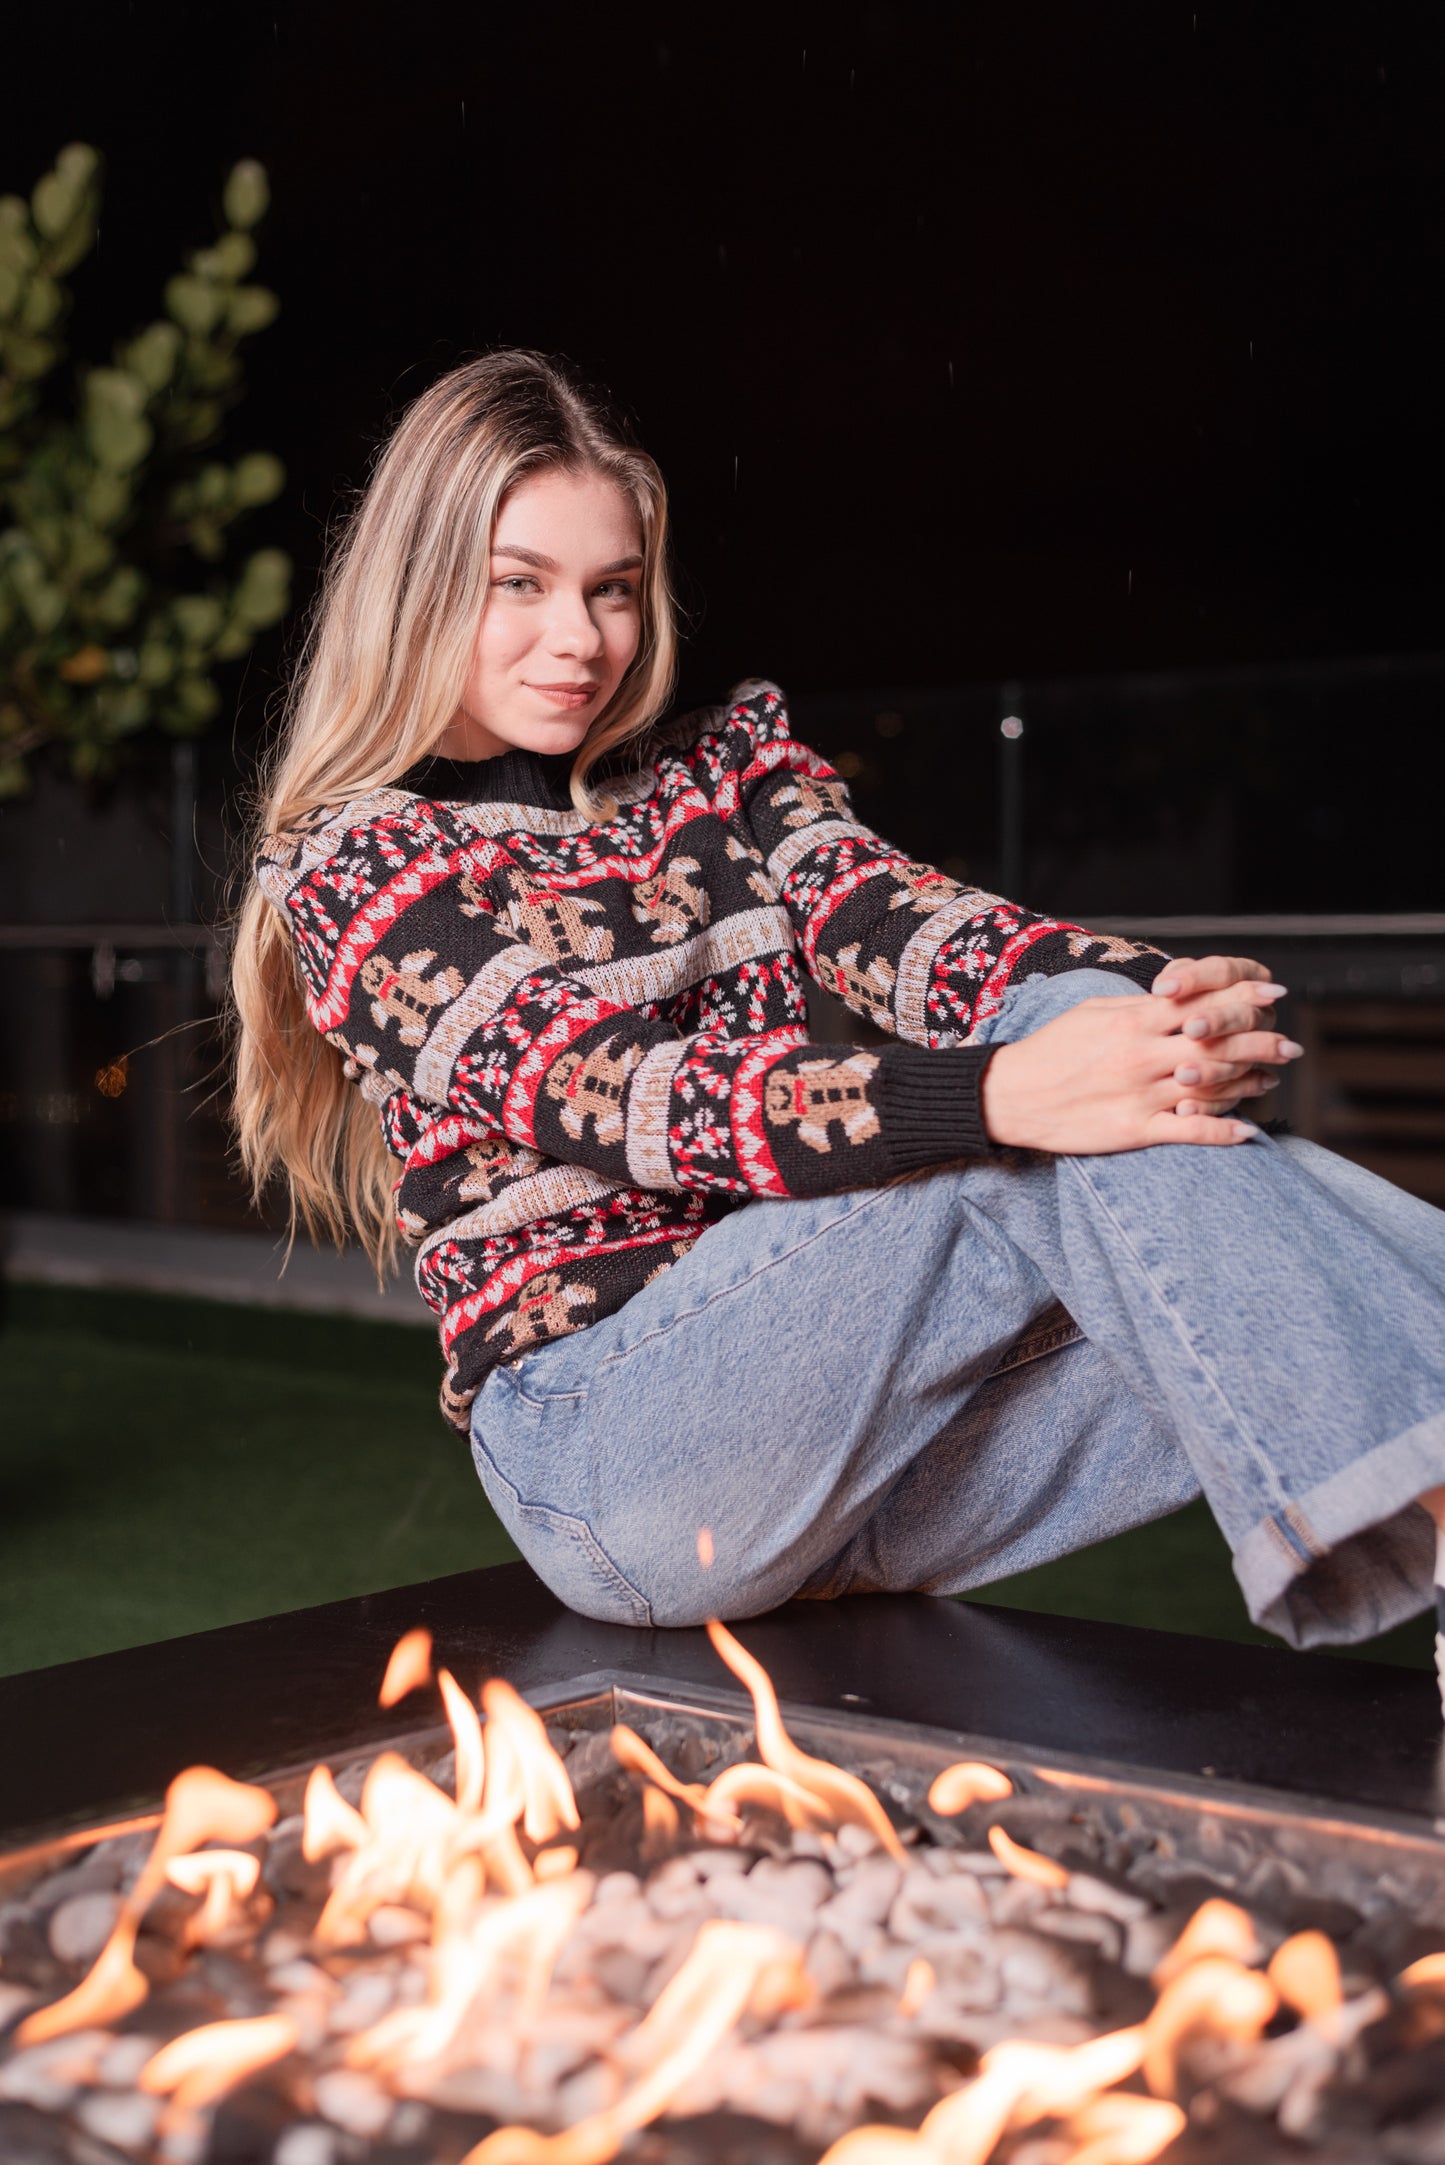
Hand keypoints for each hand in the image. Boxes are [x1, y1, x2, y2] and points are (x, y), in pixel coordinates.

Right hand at [979, 956, 1302, 1153]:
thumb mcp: (1093, 1012)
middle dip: (1260, 1041)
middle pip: (1216, 1043)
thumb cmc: (1051, 1050)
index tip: (1273, 995)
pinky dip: (1221, 1130)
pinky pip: (1187, 1130)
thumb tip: (1180, 997)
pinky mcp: (1133, 1129)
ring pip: (1210, 1086)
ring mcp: (1140, 1093)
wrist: (1011, 1096)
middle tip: (1289, 1046)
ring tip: (1272, 1081)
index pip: (1200, 1001)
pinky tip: (1247, 1131)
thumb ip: (1140, 1007)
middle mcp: (1142, 1055)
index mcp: (1133, 1020)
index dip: (1242, 996)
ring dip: (1249, 1083)